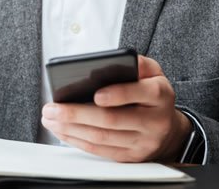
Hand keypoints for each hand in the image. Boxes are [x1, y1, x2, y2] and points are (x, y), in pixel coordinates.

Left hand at [40, 55, 191, 161]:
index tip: (95, 94)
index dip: (117, 95)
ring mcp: (143, 142)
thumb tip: (113, 60)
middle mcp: (154, 121)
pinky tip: (63, 131)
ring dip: (71, 129)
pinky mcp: (131, 157)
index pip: (140, 93)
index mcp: (160, 95)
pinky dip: (78, 141)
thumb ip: (137, 63)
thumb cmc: (152, 94)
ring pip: (102, 138)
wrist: (168, 129)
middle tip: (53, 108)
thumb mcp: (153, 72)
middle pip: (112, 120)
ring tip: (50, 118)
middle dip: (77, 114)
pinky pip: (101, 151)